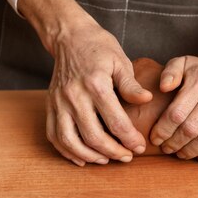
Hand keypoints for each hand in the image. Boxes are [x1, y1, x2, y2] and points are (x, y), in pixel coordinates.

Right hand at [46, 17, 152, 166]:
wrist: (69, 37)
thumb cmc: (99, 47)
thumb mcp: (120, 60)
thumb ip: (131, 84)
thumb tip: (147, 100)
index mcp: (95, 84)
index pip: (116, 121)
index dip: (130, 139)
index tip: (140, 147)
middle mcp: (74, 96)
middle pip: (93, 136)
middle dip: (113, 152)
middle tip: (127, 157)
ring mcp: (59, 102)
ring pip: (71, 141)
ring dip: (90, 156)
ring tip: (106, 160)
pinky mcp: (50, 105)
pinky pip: (54, 136)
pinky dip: (67, 151)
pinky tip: (83, 157)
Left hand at [149, 54, 197, 161]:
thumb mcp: (181, 64)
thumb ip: (169, 73)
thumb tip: (163, 87)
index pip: (177, 112)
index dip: (163, 130)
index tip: (155, 139)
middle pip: (192, 128)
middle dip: (175, 143)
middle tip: (166, 148)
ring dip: (190, 151)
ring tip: (180, 153)